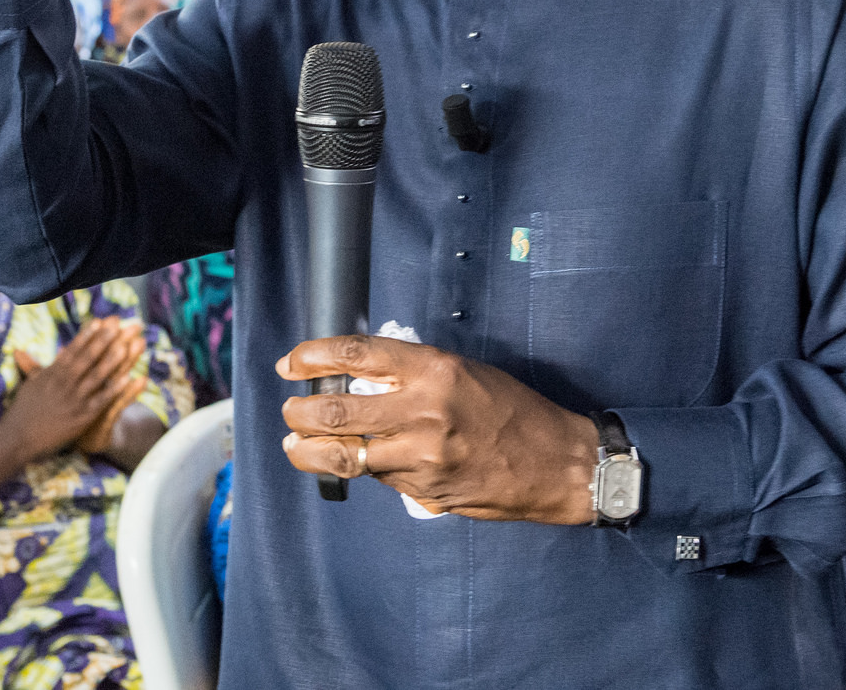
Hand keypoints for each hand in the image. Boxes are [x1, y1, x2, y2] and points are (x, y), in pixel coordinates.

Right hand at [4, 317, 146, 458]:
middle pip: (86, 358)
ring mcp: (73, 400)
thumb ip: (31, 367)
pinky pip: (101, 400)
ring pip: (95, 377)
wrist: (16, 439)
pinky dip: (114, 389)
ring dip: (111, 361)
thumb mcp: (28, 385)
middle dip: (102, 340)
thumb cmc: (22, 412)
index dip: (86, 335)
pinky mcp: (81, 418)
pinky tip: (127, 378)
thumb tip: (19, 350)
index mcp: (51, 374)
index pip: (72, 351)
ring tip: (125, 345)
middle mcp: (63, 384)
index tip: (99, 321)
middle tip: (117, 324)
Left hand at [277, 336, 600, 524]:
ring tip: (296, 444)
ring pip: (344, 455)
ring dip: (309, 450)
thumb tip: (358, 375)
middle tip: (290, 408)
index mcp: (434, 370)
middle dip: (300, 410)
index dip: (313, 356)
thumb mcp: (463, 370)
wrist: (555, 463)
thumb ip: (412, 372)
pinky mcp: (424, 491)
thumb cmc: (512, 410)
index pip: (356, 355)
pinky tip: (351, 461)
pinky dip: (357, 468)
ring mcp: (422, 456)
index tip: (292, 362)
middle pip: (336, 410)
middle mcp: (424, 411)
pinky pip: (377, 478)